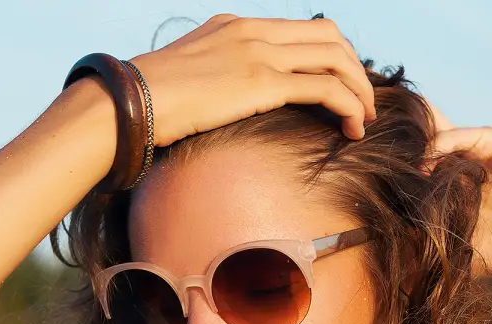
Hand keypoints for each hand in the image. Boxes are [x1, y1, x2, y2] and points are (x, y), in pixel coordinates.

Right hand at [128, 15, 375, 145]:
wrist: (128, 102)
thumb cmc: (148, 103)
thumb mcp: (187, 78)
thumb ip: (214, 78)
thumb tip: (222, 105)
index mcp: (236, 26)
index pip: (301, 29)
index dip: (331, 56)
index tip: (340, 86)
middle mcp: (254, 32)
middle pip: (329, 37)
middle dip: (354, 70)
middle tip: (361, 104)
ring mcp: (260, 53)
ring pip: (335, 59)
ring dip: (359, 90)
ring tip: (364, 119)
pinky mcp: (263, 82)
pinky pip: (326, 88)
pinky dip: (350, 106)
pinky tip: (353, 129)